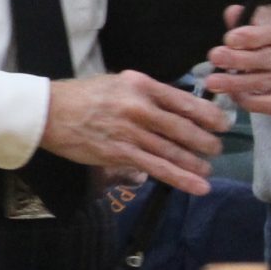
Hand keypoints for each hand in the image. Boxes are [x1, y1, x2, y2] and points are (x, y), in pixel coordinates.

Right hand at [40, 71, 228, 194]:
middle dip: (206, 142)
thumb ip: (147, 93)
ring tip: (207, 170)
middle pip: (185, 128)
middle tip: (216, 149)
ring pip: (174, 151)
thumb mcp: (117, 83)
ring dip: (196, 163)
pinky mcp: (120, 154)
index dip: (210, 115)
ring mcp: (130, 132)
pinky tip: (199, 186)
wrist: (47, 112)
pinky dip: (182, 179)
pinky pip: (158, 168)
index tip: (223, 123)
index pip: (186, 101)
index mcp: (140, 85)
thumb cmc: (82, 96)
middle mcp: (139, 107)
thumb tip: (177, 107)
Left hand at [201, 3, 270, 115]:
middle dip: (239, 60)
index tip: (229, 39)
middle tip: (215, 57)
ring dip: (237, 83)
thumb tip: (233, 15)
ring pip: (268, 82)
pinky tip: (232, 93)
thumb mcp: (265, 11)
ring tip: (213, 80)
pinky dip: (251, 102)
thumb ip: (249, 14)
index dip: (254, 37)